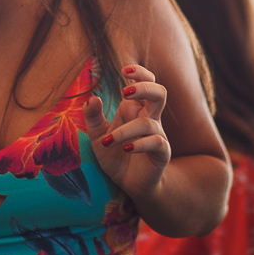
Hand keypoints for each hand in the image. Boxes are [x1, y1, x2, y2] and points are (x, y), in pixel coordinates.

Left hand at [83, 65, 170, 196]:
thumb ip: (93, 116)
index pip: (147, 82)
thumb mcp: (98, 135)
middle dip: (144, 87)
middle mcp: (149, 118)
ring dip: (125, 130)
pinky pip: (157, 142)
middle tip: (124, 91)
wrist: (130, 184)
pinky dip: (141, 143)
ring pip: (148, 122)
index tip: (124, 69)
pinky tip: (126, 148)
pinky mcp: (162, 152)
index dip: (140, 73)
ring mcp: (157, 135)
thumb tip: (92, 98)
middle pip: (160, 93)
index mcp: (136, 109)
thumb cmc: (116, 155)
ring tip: (108, 141)